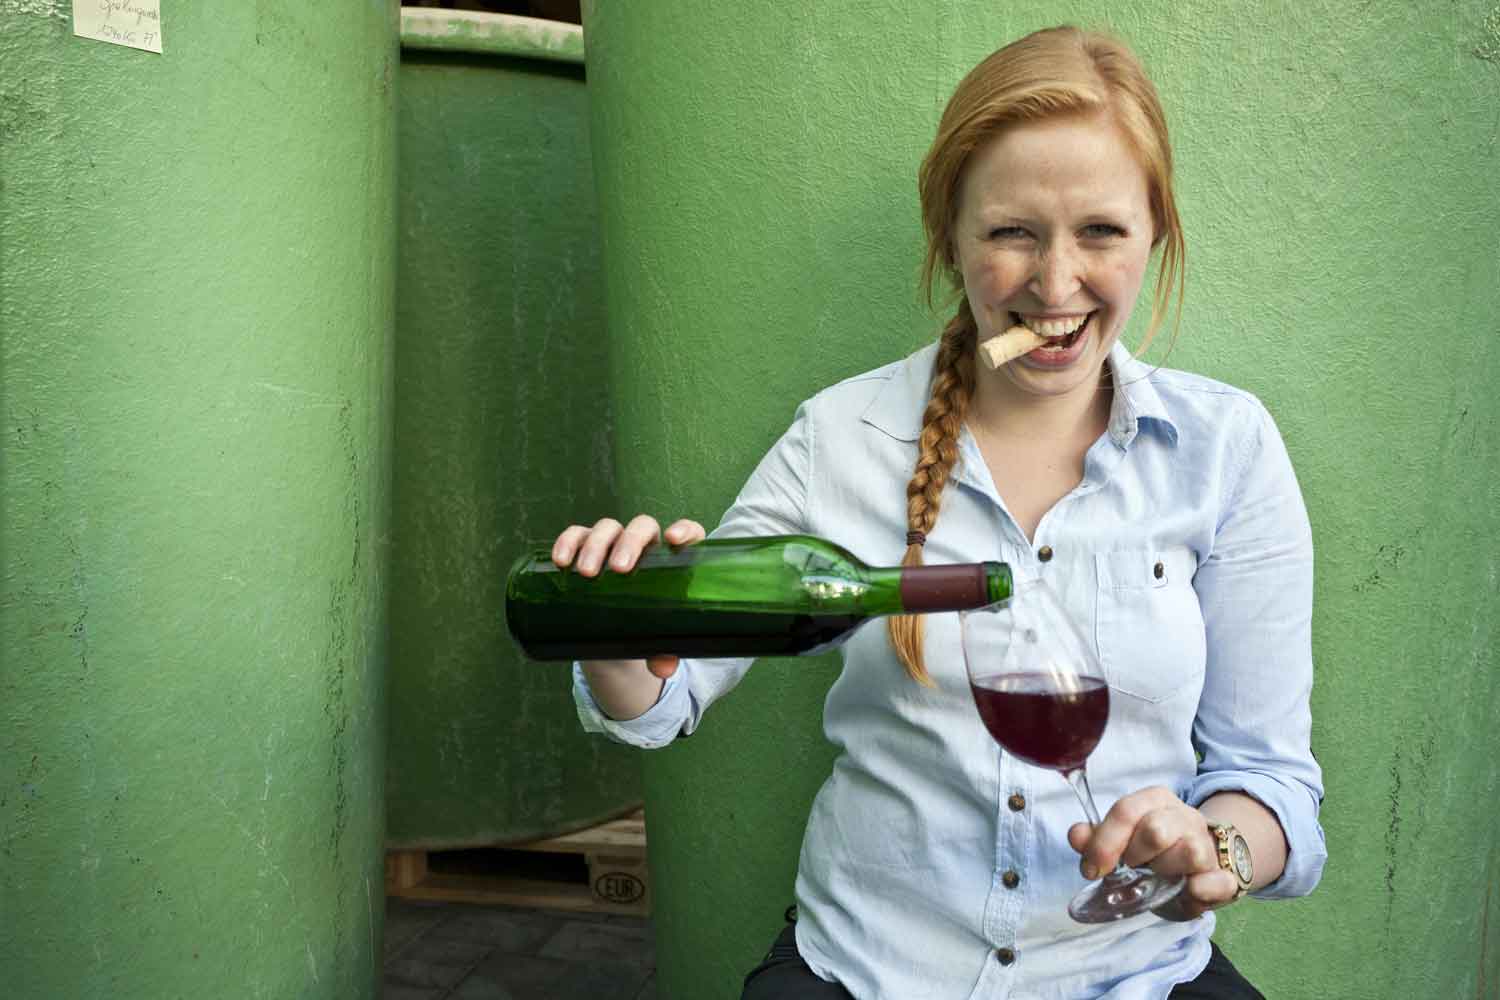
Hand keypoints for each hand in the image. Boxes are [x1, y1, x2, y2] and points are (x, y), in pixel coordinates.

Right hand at [550, 515, 705, 677]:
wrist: (611, 629)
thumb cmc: (642, 626)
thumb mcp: (654, 640)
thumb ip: (663, 653)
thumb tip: (663, 666)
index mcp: (673, 560)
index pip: (689, 534)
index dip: (685, 530)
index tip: (674, 539)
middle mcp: (645, 545)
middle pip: (642, 527)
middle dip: (630, 543)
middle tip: (618, 569)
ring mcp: (613, 543)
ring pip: (608, 528)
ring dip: (595, 545)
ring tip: (585, 573)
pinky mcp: (585, 548)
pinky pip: (576, 535)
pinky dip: (568, 542)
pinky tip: (561, 561)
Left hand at [1066, 786, 1240, 920]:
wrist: (1198, 870)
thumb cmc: (1153, 854)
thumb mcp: (1122, 843)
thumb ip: (1096, 838)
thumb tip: (1076, 835)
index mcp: (1155, 800)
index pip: (1126, 811)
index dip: (1104, 843)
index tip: (1092, 869)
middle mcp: (1184, 816)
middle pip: (1156, 829)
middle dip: (1135, 855)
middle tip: (1131, 868)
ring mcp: (1208, 844)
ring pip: (1189, 851)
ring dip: (1166, 871)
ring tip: (1160, 876)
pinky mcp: (1226, 876)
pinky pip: (1219, 881)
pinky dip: (1202, 889)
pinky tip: (1190, 890)